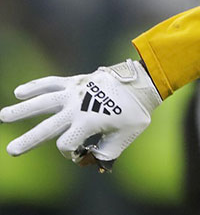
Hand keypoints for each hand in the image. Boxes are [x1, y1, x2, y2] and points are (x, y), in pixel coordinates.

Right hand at [0, 60, 161, 171]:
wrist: (143, 83)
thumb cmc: (136, 111)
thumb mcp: (126, 136)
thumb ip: (107, 152)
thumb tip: (92, 160)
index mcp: (88, 122)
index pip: (66, 144)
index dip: (70, 152)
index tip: (80, 151)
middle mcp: (77, 108)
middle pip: (46, 127)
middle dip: (29, 140)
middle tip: (11, 151)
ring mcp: (75, 93)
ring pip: (42, 101)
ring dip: (22, 109)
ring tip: (3, 116)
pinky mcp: (76, 81)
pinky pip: (52, 82)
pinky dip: (36, 86)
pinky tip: (19, 91)